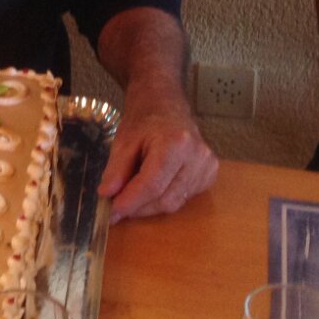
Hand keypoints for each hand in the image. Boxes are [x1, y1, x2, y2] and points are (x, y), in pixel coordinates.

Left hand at [98, 87, 218, 220]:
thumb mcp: (124, 141)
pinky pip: (185, 198)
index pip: (152, 185)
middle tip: (117, 209)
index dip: (130, 202)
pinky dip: (164, 199)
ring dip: (150, 206)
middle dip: (138, 208)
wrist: (165, 104)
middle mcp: (197, 156)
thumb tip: (107, 195)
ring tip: (131, 196)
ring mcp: (207, 166)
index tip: (112, 213)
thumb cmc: (144, 120)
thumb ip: (116, 170)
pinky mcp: (210, 174)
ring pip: (175, 202)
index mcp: (175, 143)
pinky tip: (153, 188)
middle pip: (165, 198)